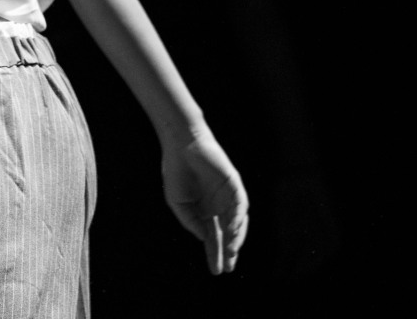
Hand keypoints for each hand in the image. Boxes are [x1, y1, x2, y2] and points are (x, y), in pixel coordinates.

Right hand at [161, 133, 248, 274]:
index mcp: (204, 211)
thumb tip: (204, 238)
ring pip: (237, 222)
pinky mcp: (234, 184)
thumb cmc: (176, 171)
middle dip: (228, 250)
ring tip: (231, 252)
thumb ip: (189, 221)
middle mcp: (219, 206)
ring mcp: (228, 196)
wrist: (181, 146)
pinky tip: (232, 230)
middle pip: (228, 234)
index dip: (214, 254)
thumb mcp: (177, 202)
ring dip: (235, 238)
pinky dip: (238, 218)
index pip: (213, 237)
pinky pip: (240, 204)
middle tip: (227, 268)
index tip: (216, 271)